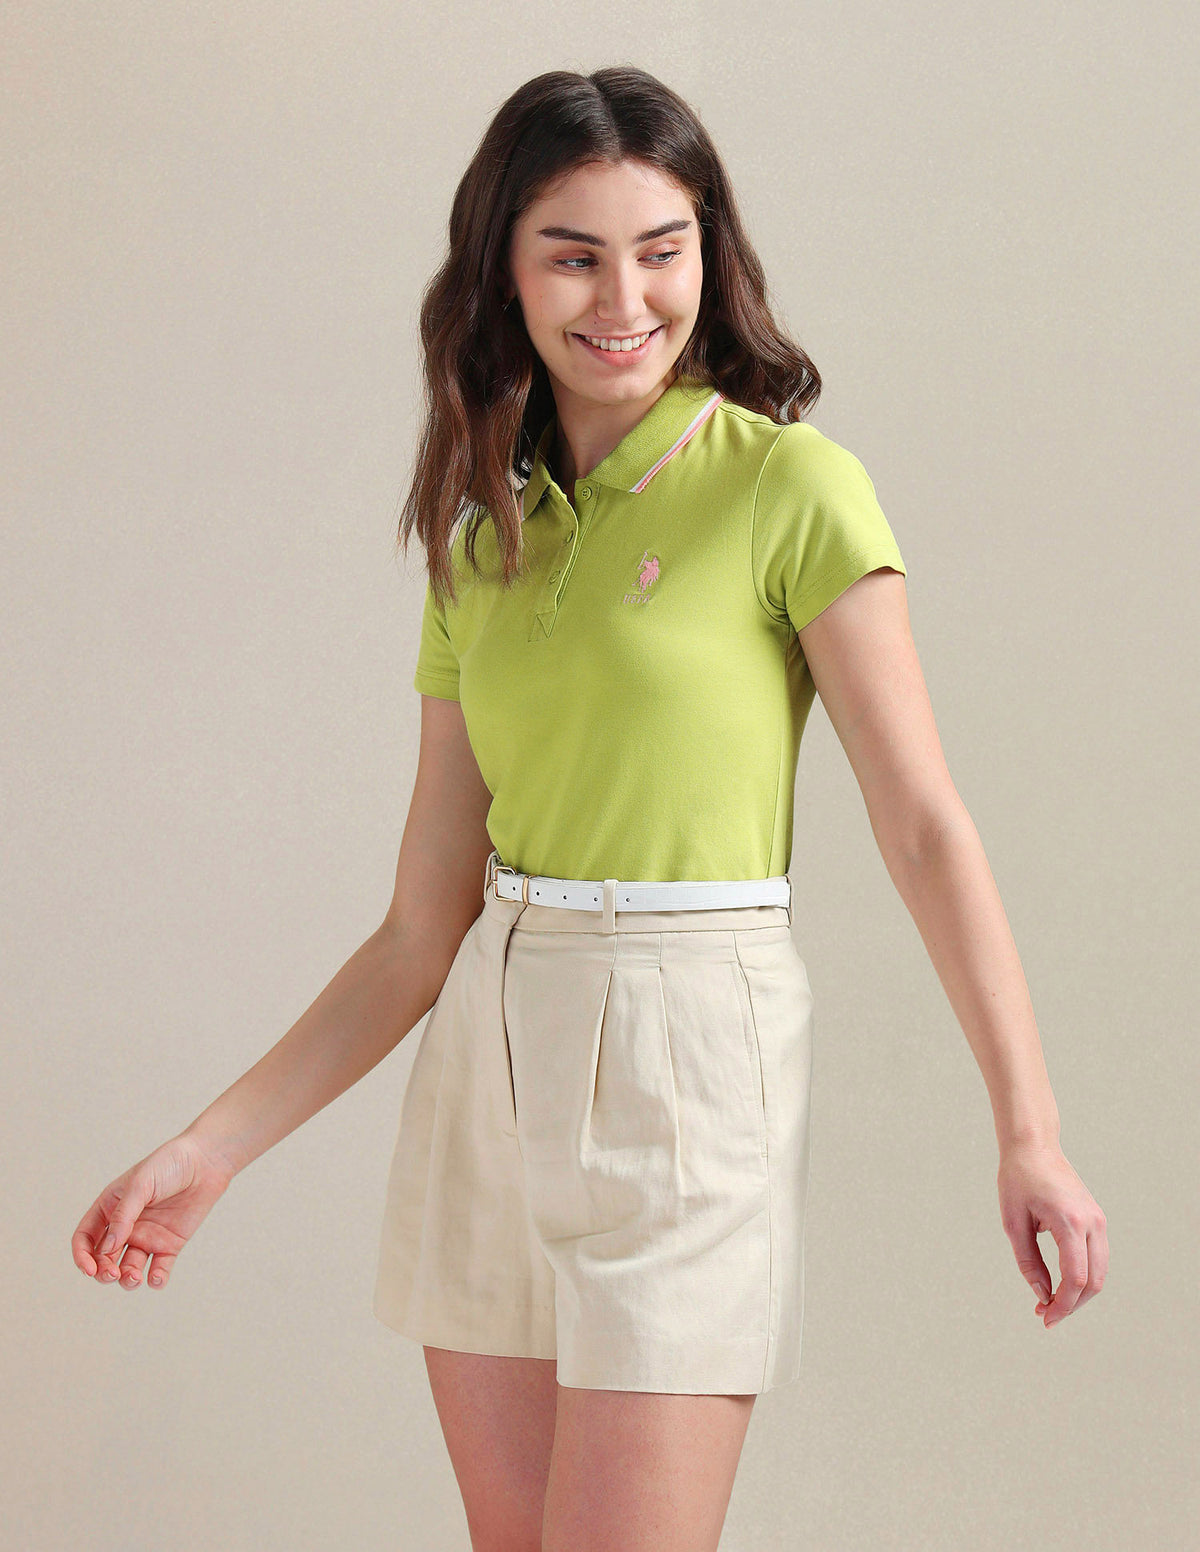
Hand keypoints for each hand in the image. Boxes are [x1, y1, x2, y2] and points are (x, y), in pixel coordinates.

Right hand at [72, 1133, 236, 1290]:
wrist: (205, 1161)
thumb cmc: (169, 1164)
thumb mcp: (141, 1184)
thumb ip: (123, 1216)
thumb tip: (107, 1249)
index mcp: (110, 1208)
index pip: (85, 1238)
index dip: (82, 1256)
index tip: (89, 1270)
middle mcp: (126, 1226)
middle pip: (105, 1259)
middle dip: (104, 1272)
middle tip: (113, 1274)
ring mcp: (148, 1237)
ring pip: (129, 1269)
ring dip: (127, 1279)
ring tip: (134, 1277)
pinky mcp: (170, 1244)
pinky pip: (159, 1269)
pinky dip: (156, 1279)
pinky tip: (157, 1278)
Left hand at [997, 1138, 1107, 1327]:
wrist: (1033, 1146)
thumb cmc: (1018, 1180)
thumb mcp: (1013, 1222)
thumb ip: (1028, 1261)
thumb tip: (1042, 1295)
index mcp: (1070, 1222)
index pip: (1076, 1278)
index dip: (1062, 1305)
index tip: (1044, 1317)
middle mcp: (1092, 1223)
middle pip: (1094, 1281)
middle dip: (1072, 1304)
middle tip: (1046, 1315)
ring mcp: (1098, 1220)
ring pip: (1100, 1272)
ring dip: (1079, 1293)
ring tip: (1051, 1303)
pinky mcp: (1096, 1219)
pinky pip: (1097, 1257)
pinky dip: (1084, 1275)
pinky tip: (1062, 1284)